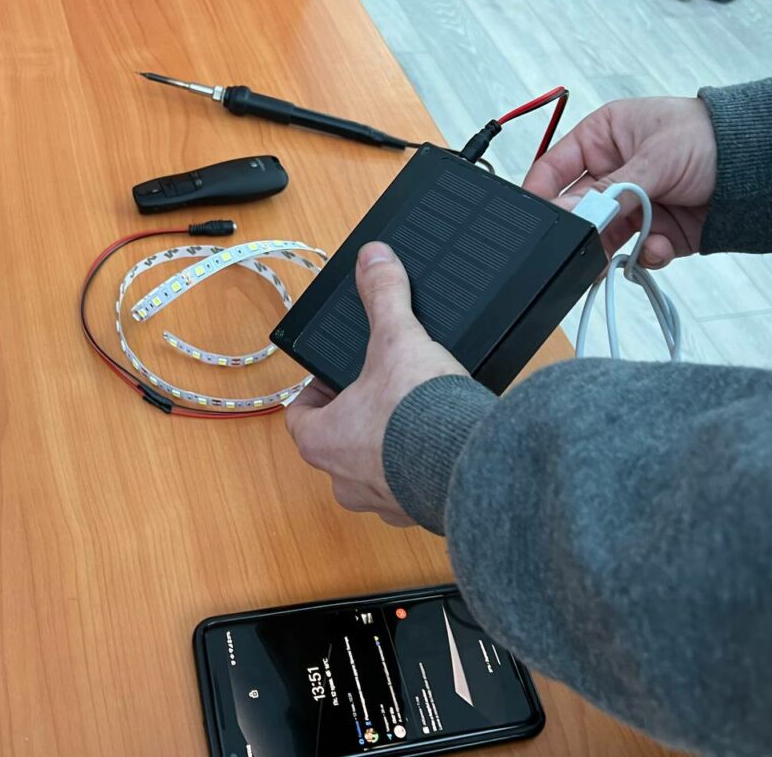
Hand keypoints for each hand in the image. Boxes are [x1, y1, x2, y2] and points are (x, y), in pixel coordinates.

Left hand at [285, 241, 466, 526]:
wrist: (471, 464)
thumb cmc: (418, 414)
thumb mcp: (397, 340)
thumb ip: (383, 296)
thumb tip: (374, 258)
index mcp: (322, 441)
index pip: (300, 417)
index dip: (315, 393)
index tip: (333, 377)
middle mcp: (344, 481)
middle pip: (336, 445)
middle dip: (355, 419)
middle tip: (378, 392)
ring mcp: (382, 502)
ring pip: (372, 472)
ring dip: (387, 448)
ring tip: (413, 418)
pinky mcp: (420, 512)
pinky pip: (410, 489)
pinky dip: (420, 469)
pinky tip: (441, 443)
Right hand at [523, 97, 716, 267]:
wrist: (767, 167)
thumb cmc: (715, 137)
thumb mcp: (653, 159)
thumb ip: (607, 192)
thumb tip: (566, 212)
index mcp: (603, 139)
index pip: (554, 168)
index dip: (540, 193)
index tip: (534, 217)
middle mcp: (613, 173)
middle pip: (577, 210)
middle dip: (582, 226)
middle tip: (584, 236)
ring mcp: (633, 205)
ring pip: (601, 237)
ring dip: (610, 247)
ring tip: (621, 250)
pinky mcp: (653, 232)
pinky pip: (633, 253)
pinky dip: (644, 255)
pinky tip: (658, 245)